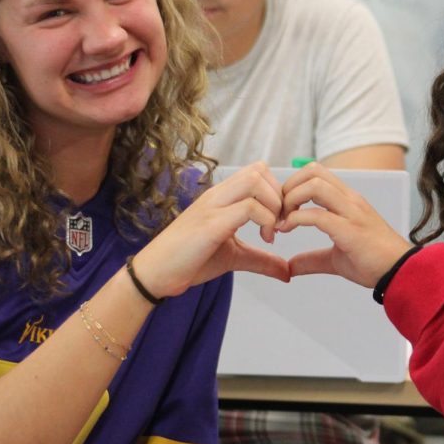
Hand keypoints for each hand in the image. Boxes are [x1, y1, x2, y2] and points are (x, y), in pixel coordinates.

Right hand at [134, 162, 289, 298]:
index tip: (280, 220)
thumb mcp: (234, 257)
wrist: (155, 274)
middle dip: (279, 194)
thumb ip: (261, 259)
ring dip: (273, 204)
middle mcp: (217, 195)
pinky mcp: (211, 224)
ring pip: (255, 180)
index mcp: (222, 196)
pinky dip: (266, 221)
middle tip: (280, 223)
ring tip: (272, 230)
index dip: (277, 191)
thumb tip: (287, 271)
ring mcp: (213, 206)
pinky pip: (248, 207)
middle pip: (259, 169)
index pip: (258, 171)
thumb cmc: (189, 261)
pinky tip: (265, 240)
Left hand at [279, 163, 411, 287]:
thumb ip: (312, 259)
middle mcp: (349, 200)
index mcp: (347, 200)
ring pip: (313, 185)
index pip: (315, 173)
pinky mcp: (349, 229)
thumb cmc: (374, 263)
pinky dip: (296, 219)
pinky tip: (287, 230)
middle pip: (312, 171)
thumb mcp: (335, 259)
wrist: (400, 273)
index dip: (292, 186)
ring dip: (291, 199)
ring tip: (283, 220)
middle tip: (279, 212)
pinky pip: (317, 215)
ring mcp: (351, 212)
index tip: (282, 210)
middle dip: (288, 187)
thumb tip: (289, 266)